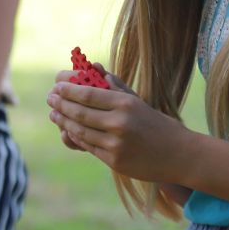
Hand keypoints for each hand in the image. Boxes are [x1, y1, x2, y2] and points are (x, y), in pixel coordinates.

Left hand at [47, 78, 191, 182]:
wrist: (178, 155)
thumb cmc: (157, 124)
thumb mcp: (139, 101)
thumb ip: (116, 86)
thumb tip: (93, 68)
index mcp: (126, 104)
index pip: (88, 95)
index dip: (68, 90)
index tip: (57, 86)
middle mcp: (119, 123)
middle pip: (80, 112)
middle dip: (61, 105)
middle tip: (50, 98)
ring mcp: (115, 144)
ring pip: (81, 131)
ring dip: (64, 121)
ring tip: (54, 114)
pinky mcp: (114, 161)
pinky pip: (89, 146)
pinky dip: (76, 137)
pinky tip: (69, 130)